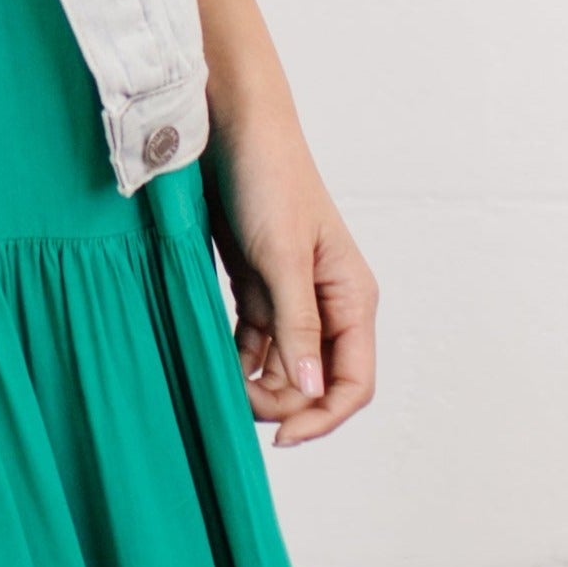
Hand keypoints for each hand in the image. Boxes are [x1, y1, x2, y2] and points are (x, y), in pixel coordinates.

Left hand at [205, 99, 377, 448]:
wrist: (233, 130)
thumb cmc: (269, 180)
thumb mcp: (283, 256)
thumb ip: (298, 324)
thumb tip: (309, 389)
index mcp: (353, 298)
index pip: (354, 382)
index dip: (322, 417)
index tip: (281, 436)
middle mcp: (330, 305)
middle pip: (317, 383)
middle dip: (283, 404)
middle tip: (237, 404)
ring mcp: (294, 299)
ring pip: (283, 368)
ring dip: (257, 387)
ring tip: (220, 388)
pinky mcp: (259, 290)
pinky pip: (254, 345)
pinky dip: (237, 362)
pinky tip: (213, 367)